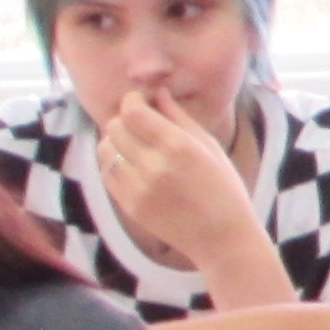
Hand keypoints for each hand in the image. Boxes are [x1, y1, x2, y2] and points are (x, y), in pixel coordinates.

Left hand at [98, 86, 258, 255]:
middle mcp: (153, 167)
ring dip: (115, 140)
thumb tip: (158, 93)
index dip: (133, 100)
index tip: (143, 101)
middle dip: (125, 119)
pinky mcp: (129, 205)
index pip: (133, 111)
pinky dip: (114, 162)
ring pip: (105, 149)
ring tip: (134, 144)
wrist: (221, 237)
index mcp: (178, 147)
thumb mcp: (209, 146)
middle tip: (140, 123)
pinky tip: (131, 163)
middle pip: (115, 127)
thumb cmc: (224, 188)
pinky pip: (107, 173)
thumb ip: (179, 117)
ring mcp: (138, 188)